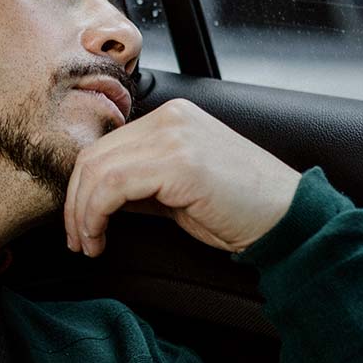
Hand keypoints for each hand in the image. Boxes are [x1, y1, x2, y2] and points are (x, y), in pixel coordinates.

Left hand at [64, 98, 301, 256]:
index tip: (80, 225)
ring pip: (97, 169)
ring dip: (82, 213)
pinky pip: (113, 185)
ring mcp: (175, 135)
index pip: (105, 146)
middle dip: (75, 202)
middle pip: (94, 154)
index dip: (81, 188)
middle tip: (77, 240)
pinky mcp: (179, 161)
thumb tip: (96, 199)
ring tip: (88, 244)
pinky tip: (101, 237)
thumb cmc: (240, 209)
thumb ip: (140, 184)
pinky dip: (96, 214)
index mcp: (172, 117)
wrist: (287, 217)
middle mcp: (170, 117)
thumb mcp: (179, 190)